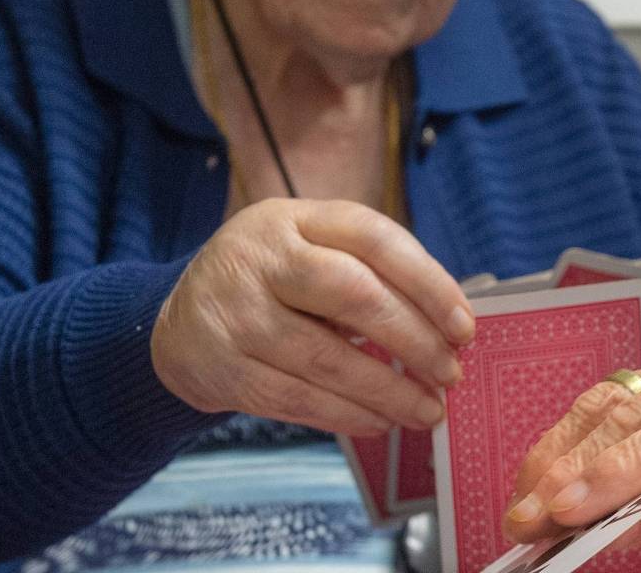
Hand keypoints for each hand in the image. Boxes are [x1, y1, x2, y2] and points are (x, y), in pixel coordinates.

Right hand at [151, 198, 473, 436]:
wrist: (177, 321)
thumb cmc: (270, 284)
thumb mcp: (307, 250)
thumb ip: (368, 274)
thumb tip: (446, 326)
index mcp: (295, 219)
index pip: (373, 237)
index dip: (428, 282)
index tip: (463, 326)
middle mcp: (262, 258)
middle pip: (354, 293)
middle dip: (415, 339)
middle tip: (450, 372)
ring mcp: (239, 313)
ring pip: (328, 357)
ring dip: (389, 390)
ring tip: (429, 409)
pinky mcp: (225, 368)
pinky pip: (299, 398)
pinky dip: (349, 414)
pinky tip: (381, 421)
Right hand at [501, 326, 640, 571]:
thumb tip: (610, 524)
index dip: (615, 472)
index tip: (563, 510)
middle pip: (638, 409)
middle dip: (572, 470)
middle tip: (524, 521)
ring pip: (617, 398)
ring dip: (562, 455)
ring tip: (522, 506)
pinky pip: (620, 399)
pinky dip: (581, 441)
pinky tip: (547, 476)